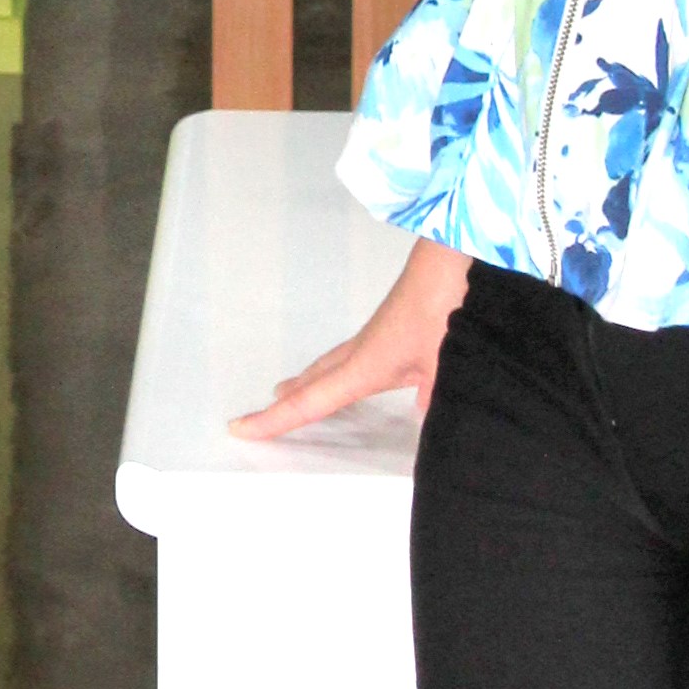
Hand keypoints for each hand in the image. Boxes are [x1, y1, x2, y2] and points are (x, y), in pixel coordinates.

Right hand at [230, 242, 471, 441]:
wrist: (450, 260)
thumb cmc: (441, 309)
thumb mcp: (442, 365)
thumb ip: (435, 397)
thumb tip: (432, 420)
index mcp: (362, 368)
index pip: (308, 402)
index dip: (273, 420)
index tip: (239, 428)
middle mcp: (360, 353)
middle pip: (312, 381)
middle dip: (288, 400)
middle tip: (265, 409)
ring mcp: (374, 336)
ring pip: (330, 364)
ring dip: (310, 380)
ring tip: (293, 388)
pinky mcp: (391, 325)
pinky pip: (352, 354)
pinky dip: (339, 367)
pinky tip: (363, 369)